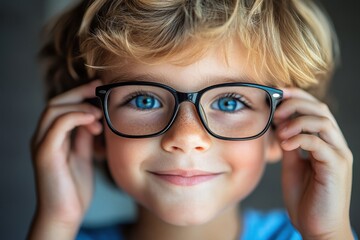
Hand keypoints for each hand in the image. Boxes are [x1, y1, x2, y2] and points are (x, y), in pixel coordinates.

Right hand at [29, 80, 102, 238]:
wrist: (65, 214)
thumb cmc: (75, 187)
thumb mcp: (84, 154)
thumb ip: (84, 134)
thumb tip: (94, 115)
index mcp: (52, 136)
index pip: (62, 105)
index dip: (81, 93)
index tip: (101, 88)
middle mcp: (43, 136)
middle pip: (56, 102)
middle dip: (80, 92)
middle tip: (101, 89)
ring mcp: (41, 144)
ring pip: (54, 109)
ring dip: (80, 105)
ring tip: (99, 113)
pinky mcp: (44, 154)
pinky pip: (57, 125)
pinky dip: (76, 116)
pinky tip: (93, 119)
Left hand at [274, 88, 353, 238]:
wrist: (316, 227)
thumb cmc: (305, 198)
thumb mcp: (292, 165)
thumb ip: (290, 144)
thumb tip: (279, 125)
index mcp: (325, 142)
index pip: (314, 109)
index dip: (297, 97)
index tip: (276, 92)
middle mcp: (335, 144)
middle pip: (320, 109)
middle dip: (296, 103)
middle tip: (276, 109)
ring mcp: (338, 155)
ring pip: (323, 121)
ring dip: (297, 120)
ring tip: (280, 130)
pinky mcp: (336, 167)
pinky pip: (319, 143)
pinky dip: (300, 138)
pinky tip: (285, 144)